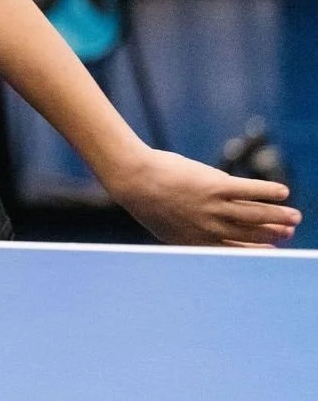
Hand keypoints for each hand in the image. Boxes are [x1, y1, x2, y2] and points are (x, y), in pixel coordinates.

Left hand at [110, 148, 301, 246]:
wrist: (135, 178)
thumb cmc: (146, 198)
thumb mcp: (166, 224)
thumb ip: (186, 231)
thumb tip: (198, 232)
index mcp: (198, 241)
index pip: (236, 249)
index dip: (257, 249)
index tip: (273, 250)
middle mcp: (211, 228)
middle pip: (251, 233)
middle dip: (273, 234)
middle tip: (290, 232)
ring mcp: (214, 207)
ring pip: (255, 214)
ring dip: (278, 215)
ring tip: (294, 216)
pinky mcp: (215, 185)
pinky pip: (249, 190)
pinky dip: (267, 191)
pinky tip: (282, 191)